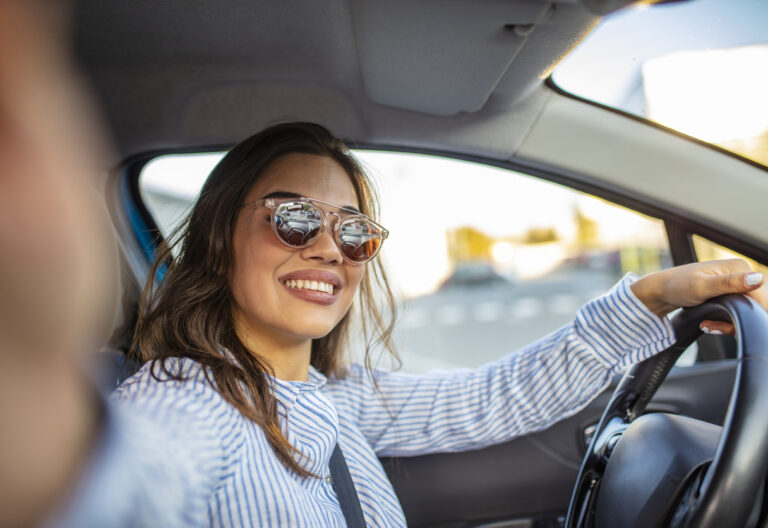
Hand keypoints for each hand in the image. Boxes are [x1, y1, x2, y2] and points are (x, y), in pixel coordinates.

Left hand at [631, 259, 767, 335]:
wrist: (660, 291)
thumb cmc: (676, 286)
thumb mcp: (702, 287)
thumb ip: (730, 284)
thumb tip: (758, 278)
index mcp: (739, 268)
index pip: (761, 298)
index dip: (752, 316)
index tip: (731, 328)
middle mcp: (740, 274)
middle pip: (756, 307)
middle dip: (737, 322)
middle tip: (714, 326)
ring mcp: (735, 285)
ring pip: (746, 313)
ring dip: (730, 325)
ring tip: (709, 325)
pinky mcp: (728, 295)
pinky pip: (736, 313)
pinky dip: (725, 323)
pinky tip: (709, 325)